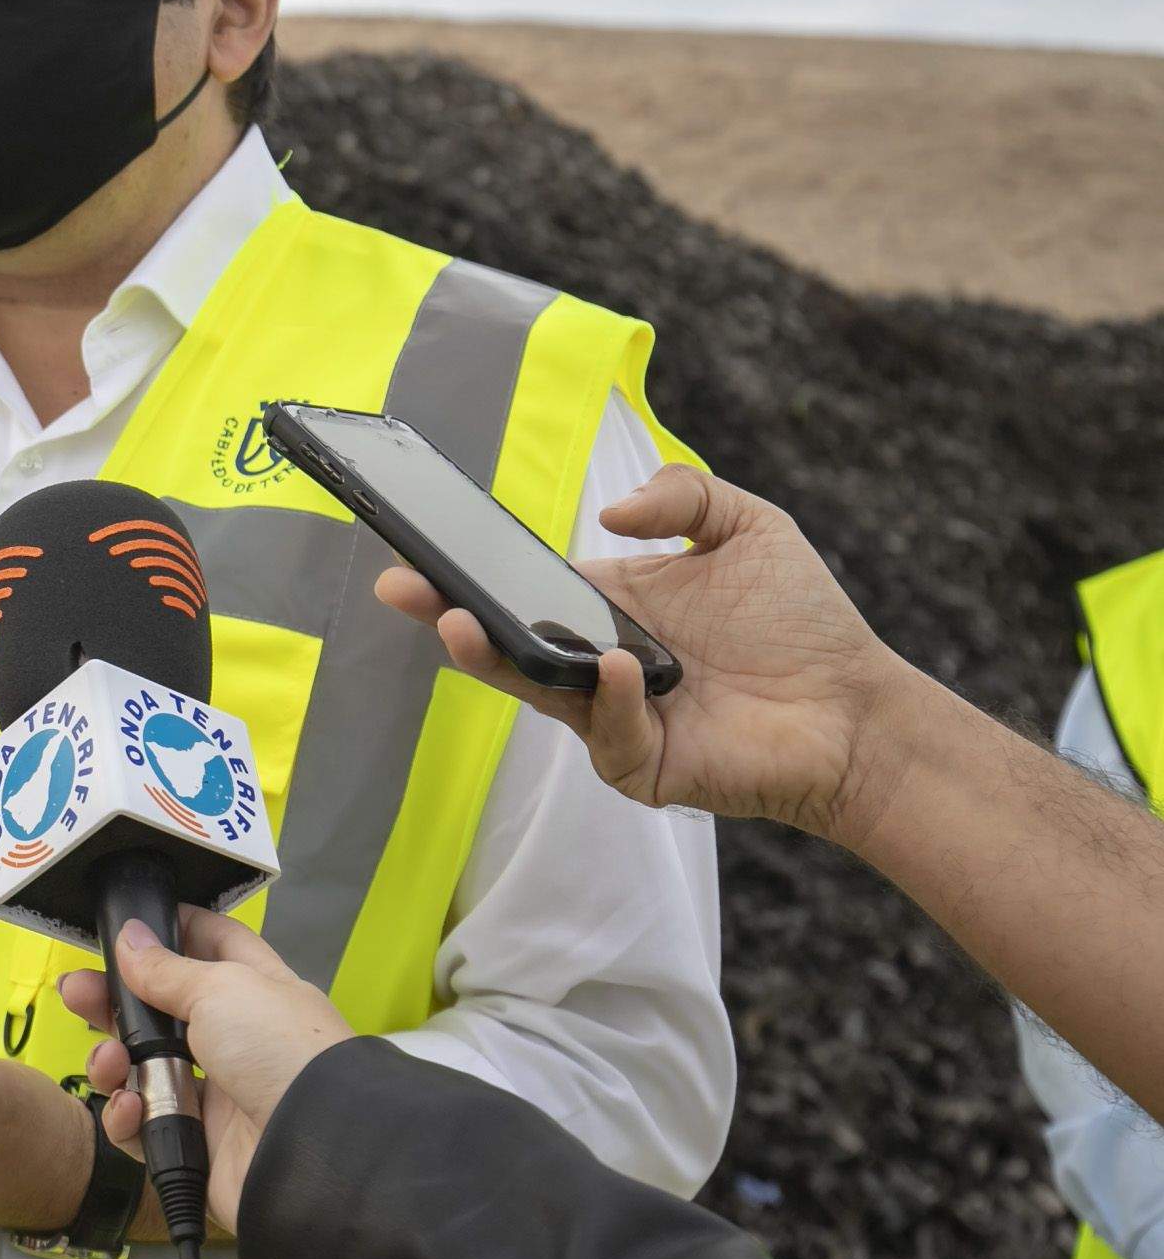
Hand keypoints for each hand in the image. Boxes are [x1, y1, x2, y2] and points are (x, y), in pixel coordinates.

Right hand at [60, 911, 352, 1233]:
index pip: (212, 944)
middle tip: (77, 991)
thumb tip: (131, 937)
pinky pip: (142, 1126)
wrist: (309, 1153)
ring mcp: (215, 1093)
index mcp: (255, 989)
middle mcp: (235, 1039)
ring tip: (110, 1061)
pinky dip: (126, 1117)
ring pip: (141, 1068)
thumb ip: (166, 969)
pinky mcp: (196, 1143)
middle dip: (113, 1000)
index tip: (130, 923)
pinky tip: (131, 1106)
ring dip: (112, 1062)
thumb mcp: (222, 989)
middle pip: (160, 1010)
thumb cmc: (285, 1055)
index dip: (173, 929)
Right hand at [371, 463, 928, 842]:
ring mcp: (609, 717)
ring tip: (460, 626)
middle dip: (442, 613)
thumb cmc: (803, 622)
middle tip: (400, 586)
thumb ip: (683, 494)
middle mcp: (592, 661)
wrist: (858, 707)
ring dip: (492, 661)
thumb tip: (608, 515)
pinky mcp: (640, 764)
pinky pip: (605, 734)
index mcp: (603, 605)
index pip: (518, 585)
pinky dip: (606, 702)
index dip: (468, 569)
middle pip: (502, 639)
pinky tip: (617, 668)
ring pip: (532, 691)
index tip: (419, 544)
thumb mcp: (748, 526)